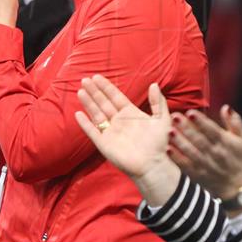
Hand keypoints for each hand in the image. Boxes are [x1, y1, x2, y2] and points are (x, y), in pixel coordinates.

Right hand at [75, 75, 180, 205]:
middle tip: (84, 80)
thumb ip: (158, 102)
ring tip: (81, 91)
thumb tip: (154, 84)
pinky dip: (85, 123)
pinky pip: (93, 131)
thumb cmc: (160, 143)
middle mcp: (119, 121)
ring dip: (88, 103)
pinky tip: (78, 114)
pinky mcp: (104, 144)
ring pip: (96, 114)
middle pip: (103, 103)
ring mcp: (111, 132)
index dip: (106, 87)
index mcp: (131, 114)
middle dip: (94, 92)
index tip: (97, 77)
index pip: (115, 97)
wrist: (154, 164)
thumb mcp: (162, 119)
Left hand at [168, 105, 241, 199]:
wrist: (238, 184)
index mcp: (225, 142)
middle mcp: (215, 153)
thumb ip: (235, 121)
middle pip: (199, 139)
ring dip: (180, 141)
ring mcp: (205, 165)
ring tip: (170, 131)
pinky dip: (177, 158)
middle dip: (187, 128)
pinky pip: (186, 166)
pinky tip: (168, 149)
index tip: (190, 112)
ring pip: (191, 152)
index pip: (212, 130)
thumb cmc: (239, 156)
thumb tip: (225, 107)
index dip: (201, 121)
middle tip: (175, 117)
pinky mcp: (198, 174)